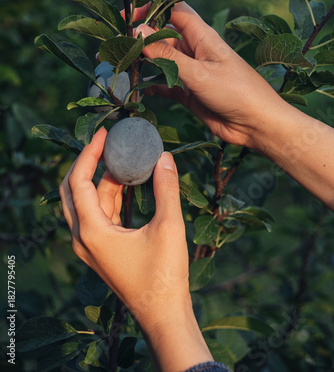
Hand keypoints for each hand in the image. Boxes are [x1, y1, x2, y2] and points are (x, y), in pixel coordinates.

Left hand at [59, 128, 212, 369]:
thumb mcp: (169, 227)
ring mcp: (90, 246)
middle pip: (72, 190)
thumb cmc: (164, 275)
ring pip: (86, 202)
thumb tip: (165, 157)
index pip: (79, 182)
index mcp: (92, 232)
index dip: (89, 153)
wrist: (163, 314)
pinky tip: (126, 182)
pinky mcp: (101, 250)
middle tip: (105, 141)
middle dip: (87, 163)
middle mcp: (83, 238)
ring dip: (101, 179)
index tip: (104, 134)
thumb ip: (166, 188)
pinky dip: (108, 195)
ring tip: (121, 157)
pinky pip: (98, 214)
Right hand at [134, 2, 287, 149]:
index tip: (128, 14)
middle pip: (163, 36)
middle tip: (116, 44)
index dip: (152, 7)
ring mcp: (191, 72)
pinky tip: (137, 90)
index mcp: (202, 36)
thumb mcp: (199, 73)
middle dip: (140, 37)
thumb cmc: (236, 92)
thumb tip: (138, 32)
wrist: (256, 124)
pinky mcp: (189, 92)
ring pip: (161, 60)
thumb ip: (167, 56)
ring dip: (143, 62)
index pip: (174, 10)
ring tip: (120, 65)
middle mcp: (195, 50)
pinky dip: (152, 85)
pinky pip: (165, 84)